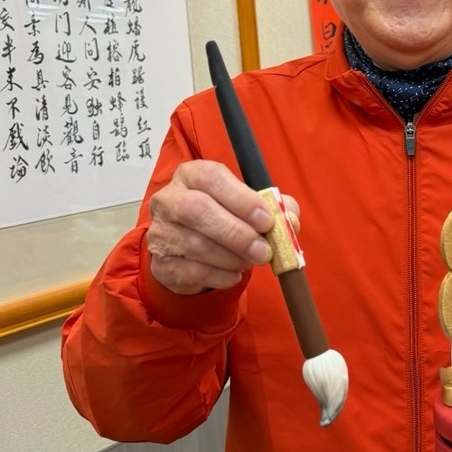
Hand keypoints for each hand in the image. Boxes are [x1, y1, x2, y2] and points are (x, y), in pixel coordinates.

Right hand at [146, 161, 297, 294]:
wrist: (190, 251)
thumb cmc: (223, 218)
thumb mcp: (249, 205)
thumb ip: (274, 208)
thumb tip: (289, 220)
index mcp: (192, 175)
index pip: (212, 178)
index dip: (241, 199)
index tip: (267, 220)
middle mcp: (170, 199)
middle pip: (197, 210)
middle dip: (236, 233)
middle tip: (263, 250)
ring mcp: (161, 232)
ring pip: (195, 245)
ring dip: (231, 258)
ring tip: (250, 262)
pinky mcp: (161, 263)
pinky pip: (192, 272)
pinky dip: (220, 276)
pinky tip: (234, 274)